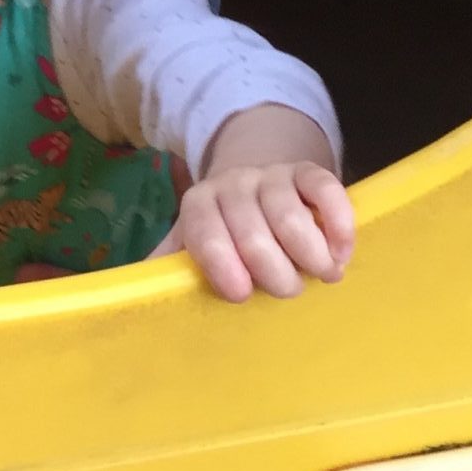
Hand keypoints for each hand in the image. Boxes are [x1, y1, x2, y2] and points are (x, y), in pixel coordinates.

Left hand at [150, 105, 353, 302]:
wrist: (254, 181)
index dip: (220, 263)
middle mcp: (232, 185)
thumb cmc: (222, 233)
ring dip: (310, 254)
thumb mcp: (188, 247)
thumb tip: (130, 299)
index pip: (203, 231)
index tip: (240, 294)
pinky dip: (337, 224)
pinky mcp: (309, 172)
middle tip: (287, 290)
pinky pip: (325, 188)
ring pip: (290, 214)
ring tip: (321, 276)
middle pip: (252, 231)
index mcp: (198, 205)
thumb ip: (164, 270)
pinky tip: (341, 253)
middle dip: (274, 272)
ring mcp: (272, 176)